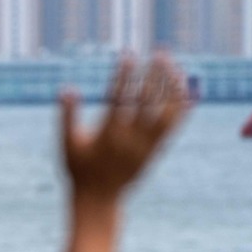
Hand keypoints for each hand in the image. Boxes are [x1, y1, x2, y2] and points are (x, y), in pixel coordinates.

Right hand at [61, 54, 187, 201]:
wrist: (99, 199)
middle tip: (159, 52)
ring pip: (167, 113)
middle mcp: (130, 140)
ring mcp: (146, 146)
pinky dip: (181, 106)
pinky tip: (185, 88)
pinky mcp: (156, 151)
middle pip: (148, 102)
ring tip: (174, 66)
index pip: (119, 99)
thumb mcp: (67, 144)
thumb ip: (67, 116)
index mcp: (108, 136)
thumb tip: (66, 89)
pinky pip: (173, 126)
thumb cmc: (79, 169)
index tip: (128, 55)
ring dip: (173, 88)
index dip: (124, 75)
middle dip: (155, 74)